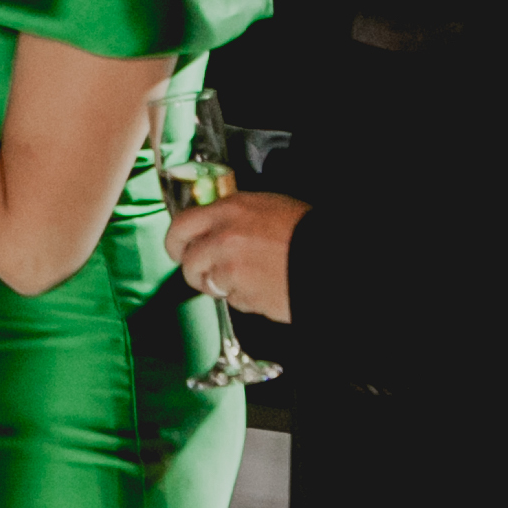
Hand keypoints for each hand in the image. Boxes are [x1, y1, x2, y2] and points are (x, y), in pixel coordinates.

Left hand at [162, 188, 306, 322]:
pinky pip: (234, 301)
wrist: (332, 258)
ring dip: (225, 286)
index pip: (182, 224)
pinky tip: (267, 287)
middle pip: (189, 262)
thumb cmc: (307, 230)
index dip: (175, 241)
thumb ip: (235, 215)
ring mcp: (232, 268)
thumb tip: (215, 227)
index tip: (178, 250)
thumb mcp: (267, 206)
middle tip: (209, 275)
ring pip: (211, 284)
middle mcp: (225, 237)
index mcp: (230, 210)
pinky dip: (246, 299)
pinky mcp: (244, 294)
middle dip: (196, 272)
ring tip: (251, 280)